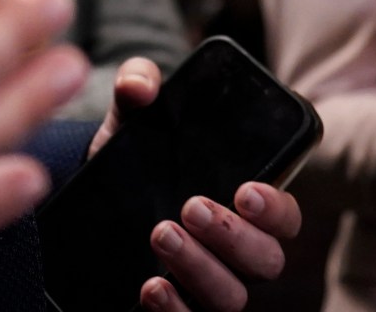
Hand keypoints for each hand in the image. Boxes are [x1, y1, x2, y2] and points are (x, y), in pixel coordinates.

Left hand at [87, 59, 299, 310]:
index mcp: (243, 205)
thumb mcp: (133, 123)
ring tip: (160, 234)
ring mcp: (209, 283)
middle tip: (191, 207)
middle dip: (232, 237)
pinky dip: (175, 309)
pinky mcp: (179, 306)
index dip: (275, 208)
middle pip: (266, 260)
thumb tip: (139, 85)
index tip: (245, 190)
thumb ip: (139, 88)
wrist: (91, 203)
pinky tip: (150, 286)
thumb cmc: (135, 160)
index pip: (284, 217)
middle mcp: (236, 250)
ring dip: (200, 267)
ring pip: (232, 296)